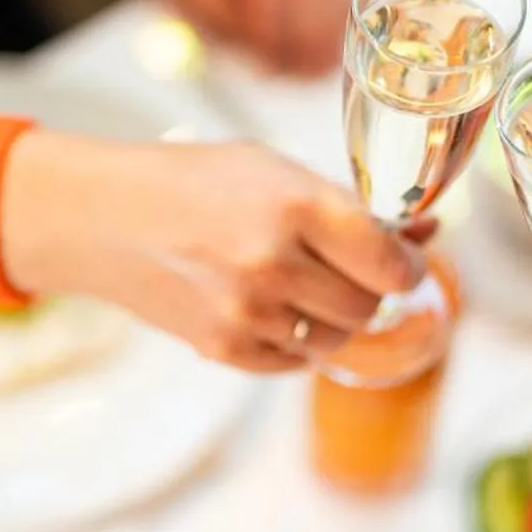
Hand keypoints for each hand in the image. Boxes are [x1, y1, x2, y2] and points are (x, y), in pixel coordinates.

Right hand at [0, 131, 420, 371]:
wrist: (104, 219)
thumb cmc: (194, 183)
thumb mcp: (274, 171)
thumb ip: (350, 208)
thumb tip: (426, 234)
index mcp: (295, 204)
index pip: (390, 263)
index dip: (406, 265)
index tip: (400, 260)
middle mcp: (273, 262)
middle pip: (368, 306)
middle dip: (368, 289)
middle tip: (342, 268)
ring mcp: (247, 312)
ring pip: (335, 339)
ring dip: (331, 316)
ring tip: (296, 283)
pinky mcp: (225, 349)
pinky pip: (295, 360)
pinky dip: (294, 338)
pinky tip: (266, 304)